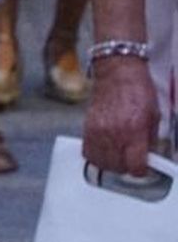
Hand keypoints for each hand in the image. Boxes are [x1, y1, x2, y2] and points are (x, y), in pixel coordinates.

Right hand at [82, 58, 161, 179]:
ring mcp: (98, 130)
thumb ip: (150, 141)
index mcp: (135, 130)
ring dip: (110, 164)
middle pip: (118, 168)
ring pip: (101, 163)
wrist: (117, 71)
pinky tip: (105, 150)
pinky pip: (88, 151)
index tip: (144, 167)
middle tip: (131, 159)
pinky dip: (96, 155)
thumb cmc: (137, 89)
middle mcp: (115, 132)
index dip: (141, 171)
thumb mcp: (154, 116)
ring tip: (118, 156)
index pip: (135, 167)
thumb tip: (149, 158)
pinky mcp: (87, 127)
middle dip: (127, 167)